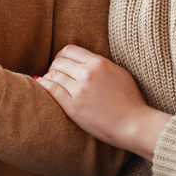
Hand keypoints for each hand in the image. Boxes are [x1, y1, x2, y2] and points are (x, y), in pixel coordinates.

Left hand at [36, 44, 169, 160]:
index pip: (69, 50)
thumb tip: (83, 60)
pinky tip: (40, 84)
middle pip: (59, 62)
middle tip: (55, 73)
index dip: (62, 55)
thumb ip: (100, 64)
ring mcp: (79, 90)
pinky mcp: (73, 107)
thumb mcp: (119, 73)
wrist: (135, 125)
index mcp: (99, 63)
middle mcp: (87, 74)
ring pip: (53, 75)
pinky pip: (51, 89)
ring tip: (50, 82)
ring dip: (49, 77)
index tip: (61, 62)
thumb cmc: (131, 101)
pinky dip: (43, 84)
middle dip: (55, 66)